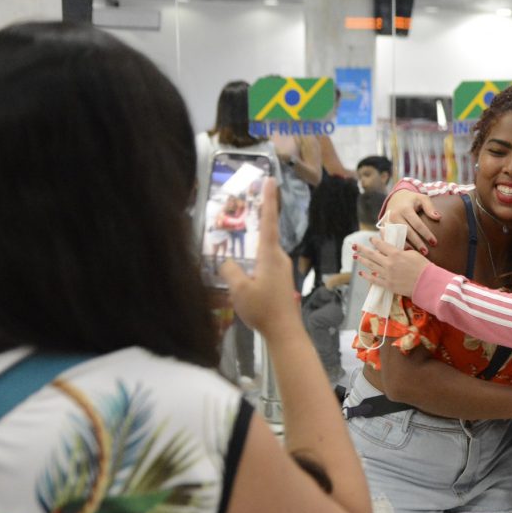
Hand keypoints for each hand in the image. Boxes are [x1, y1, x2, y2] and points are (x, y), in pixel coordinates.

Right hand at [220, 178, 300, 337]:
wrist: (284, 331)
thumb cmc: (263, 309)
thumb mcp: (239, 289)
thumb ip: (230, 270)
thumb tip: (227, 261)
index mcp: (269, 255)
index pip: (268, 221)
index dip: (268, 200)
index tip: (270, 180)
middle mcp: (279, 257)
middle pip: (264, 234)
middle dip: (252, 221)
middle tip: (239, 208)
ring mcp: (281, 268)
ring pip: (262, 250)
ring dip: (249, 246)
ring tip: (232, 244)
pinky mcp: (280, 279)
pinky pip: (263, 262)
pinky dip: (252, 260)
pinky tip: (241, 269)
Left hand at [352, 236, 429, 296]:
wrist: (427, 283)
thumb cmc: (423, 267)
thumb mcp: (413, 253)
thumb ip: (402, 249)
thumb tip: (394, 245)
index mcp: (395, 254)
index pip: (381, 245)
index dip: (375, 241)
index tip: (371, 239)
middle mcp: (389, 263)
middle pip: (372, 254)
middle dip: (362, 249)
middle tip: (354, 245)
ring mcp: (387, 275)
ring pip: (371, 266)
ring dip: (362, 260)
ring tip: (355, 256)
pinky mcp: (388, 285)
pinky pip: (374, 280)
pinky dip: (367, 276)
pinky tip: (361, 273)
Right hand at [384, 189, 441, 252]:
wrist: (395, 198)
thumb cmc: (412, 200)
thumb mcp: (422, 199)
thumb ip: (430, 207)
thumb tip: (438, 217)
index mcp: (405, 208)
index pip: (417, 224)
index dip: (426, 234)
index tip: (434, 242)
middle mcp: (395, 215)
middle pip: (407, 232)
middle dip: (417, 243)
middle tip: (426, 252)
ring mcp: (387, 221)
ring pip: (396, 237)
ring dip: (406, 247)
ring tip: (414, 255)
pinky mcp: (382, 227)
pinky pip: (388, 239)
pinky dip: (394, 246)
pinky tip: (402, 253)